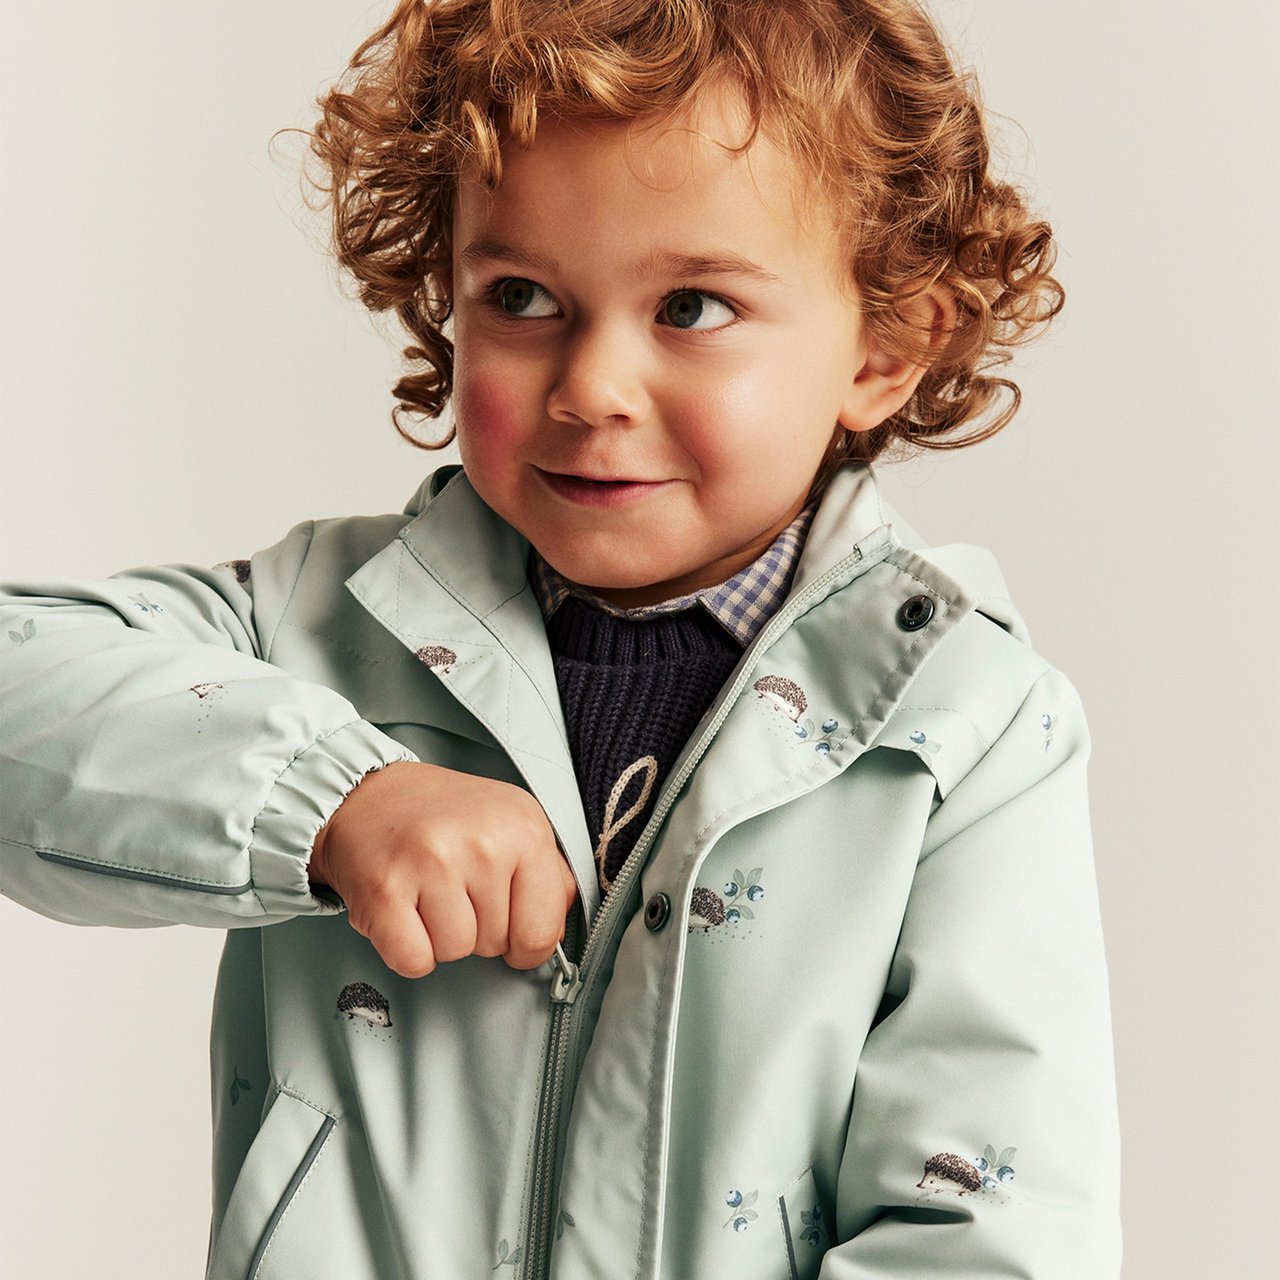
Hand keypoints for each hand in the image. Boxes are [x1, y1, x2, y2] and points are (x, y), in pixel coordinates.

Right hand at [308, 761, 577, 977]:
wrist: (368, 793)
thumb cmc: (446, 816)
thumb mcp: (513, 822)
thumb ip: (549, 874)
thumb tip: (560, 925)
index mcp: (524, 828)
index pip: (543, 930)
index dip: (527, 944)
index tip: (511, 929)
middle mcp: (482, 844)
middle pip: (496, 943)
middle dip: (478, 929)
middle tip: (455, 890)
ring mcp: (431, 865)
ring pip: (455, 952)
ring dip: (440, 937)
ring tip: (428, 895)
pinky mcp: (385, 890)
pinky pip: (414, 961)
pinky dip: (407, 950)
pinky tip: (405, 912)